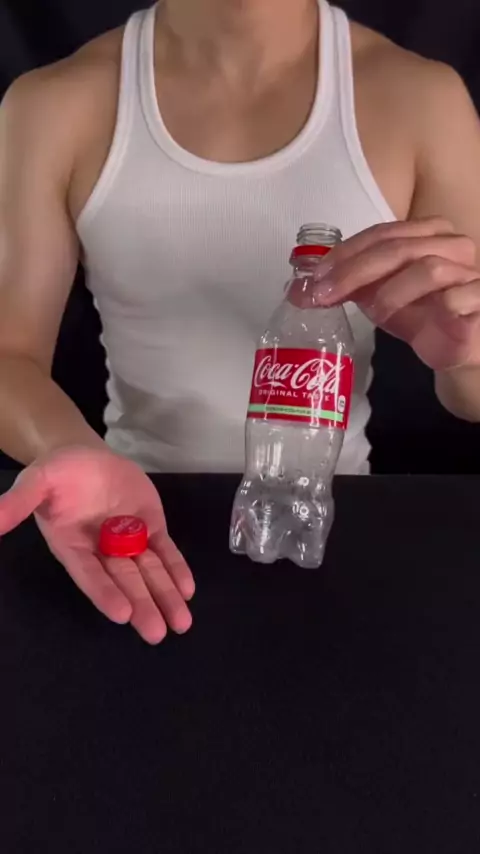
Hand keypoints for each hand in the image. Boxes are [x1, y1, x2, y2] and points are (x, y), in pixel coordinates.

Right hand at [0, 445, 193, 643]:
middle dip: (142, 605)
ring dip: (165, 595)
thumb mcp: (36, 481)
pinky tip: (187, 589)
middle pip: (124, 581)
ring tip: (181, 622)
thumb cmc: (57, 472)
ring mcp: (128, 540)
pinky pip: (164, 551)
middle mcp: (101, 551)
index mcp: (71, 546)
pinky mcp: (150, 527)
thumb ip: (19, 502)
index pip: (89, 574)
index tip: (121, 614)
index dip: (105, 593)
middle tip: (157, 633)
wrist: (84, 456)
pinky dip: (176, 568)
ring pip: (149, 572)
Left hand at [313, 218, 479, 370]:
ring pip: (429, 268)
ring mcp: (470, 270)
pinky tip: (421, 322)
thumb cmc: (422, 314)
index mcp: (427, 233)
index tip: (314, 278)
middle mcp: (451, 244)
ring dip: (392, 291)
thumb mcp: (378, 297)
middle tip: (325, 294)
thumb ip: (346, 287)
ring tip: (373, 313)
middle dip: (355, 271)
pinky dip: (437, 306)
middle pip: (398, 248)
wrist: (462, 345)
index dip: (345, 254)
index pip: (381, 234)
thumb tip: (297, 291)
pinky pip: (459, 298)